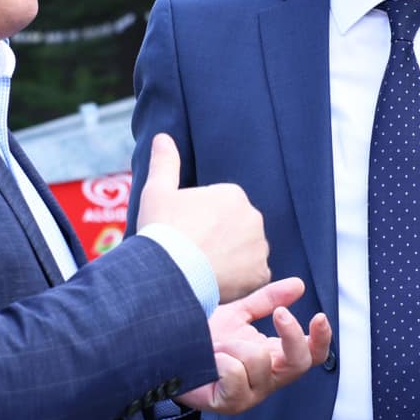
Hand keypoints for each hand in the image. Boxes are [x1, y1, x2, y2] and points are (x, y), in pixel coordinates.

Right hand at [136, 133, 270, 301]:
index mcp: (233, 195)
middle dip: (220, 240)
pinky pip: (253, 276)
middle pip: (237, 230)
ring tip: (204, 269)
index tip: (186, 233)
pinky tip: (217, 282)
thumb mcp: (157, 191)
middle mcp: (253, 217)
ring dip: (232, 260)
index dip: (201, 223)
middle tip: (194, 253)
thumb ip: (165, 162)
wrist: (169, 272)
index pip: (222, 209)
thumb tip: (162, 137)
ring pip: (246, 253)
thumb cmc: (162, 230)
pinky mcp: (261, 274)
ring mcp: (259, 247)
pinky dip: (239, 281)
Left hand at [179, 276, 332, 414]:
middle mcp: (268, 379)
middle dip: (292, 336)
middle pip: (299, 363)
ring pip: (259, 361)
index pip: (311, 355)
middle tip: (280, 314)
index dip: (322, 339)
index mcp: (275, 358)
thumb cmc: (207, 337)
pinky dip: (220, 359)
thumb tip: (299, 284)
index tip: (319, 316)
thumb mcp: (240, 314)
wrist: (170, 350)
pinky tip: (210, 360)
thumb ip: (268, 300)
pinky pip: (234, 373)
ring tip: (218, 345)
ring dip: (236, 344)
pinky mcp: (229, 403)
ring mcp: (250, 395)